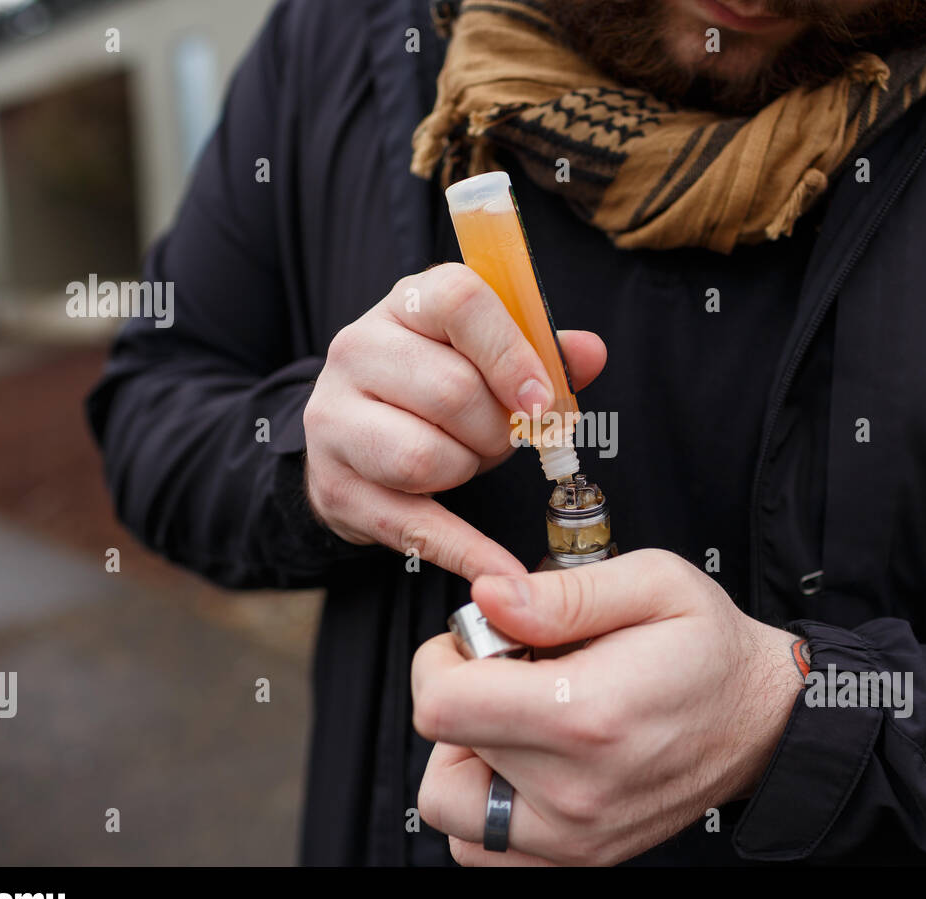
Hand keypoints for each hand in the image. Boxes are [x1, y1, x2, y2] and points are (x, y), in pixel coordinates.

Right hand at [304, 262, 606, 580]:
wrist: (353, 439)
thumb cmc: (433, 391)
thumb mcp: (482, 358)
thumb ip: (540, 352)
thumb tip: (590, 353)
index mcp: (406, 305)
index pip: (460, 302)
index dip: (511, 353)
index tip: (541, 399)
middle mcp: (358, 351)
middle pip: (451, 391)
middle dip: (497, 429)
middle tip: (504, 438)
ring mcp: (336, 421)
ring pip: (423, 456)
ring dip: (468, 469)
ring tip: (466, 460)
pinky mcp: (337, 489)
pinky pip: (413, 526)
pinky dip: (465, 551)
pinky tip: (499, 569)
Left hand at [411, 549, 807, 865]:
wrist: (764, 722)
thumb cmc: (710, 650)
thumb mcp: (653, 583)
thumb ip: (561, 592)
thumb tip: (488, 597)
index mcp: (585, 714)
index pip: (440, 706)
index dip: (441, 659)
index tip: (478, 641)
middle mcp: (575, 789)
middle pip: (441, 749)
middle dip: (460, 697)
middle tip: (511, 673)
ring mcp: (576, 835)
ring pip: (450, 806)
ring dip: (464, 757)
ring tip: (516, 719)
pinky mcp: (580, 856)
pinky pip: (482, 849)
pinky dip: (485, 804)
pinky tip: (524, 761)